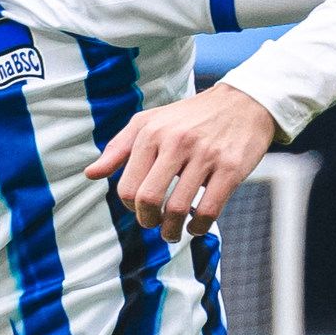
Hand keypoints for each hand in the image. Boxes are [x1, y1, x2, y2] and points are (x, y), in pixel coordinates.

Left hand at [88, 83, 279, 238]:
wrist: (244, 102)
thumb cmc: (190, 117)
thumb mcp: (150, 122)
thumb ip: (119, 148)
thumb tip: (91, 174)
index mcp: (152, 132)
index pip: (128, 186)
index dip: (130, 207)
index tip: (140, 209)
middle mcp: (177, 141)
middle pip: (148, 199)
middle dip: (147, 221)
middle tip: (154, 224)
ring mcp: (206, 155)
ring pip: (177, 208)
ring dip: (171, 230)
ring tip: (172, 232)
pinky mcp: (231, 168)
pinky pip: (209, 209)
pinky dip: (198, 227)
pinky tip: (195, 227)